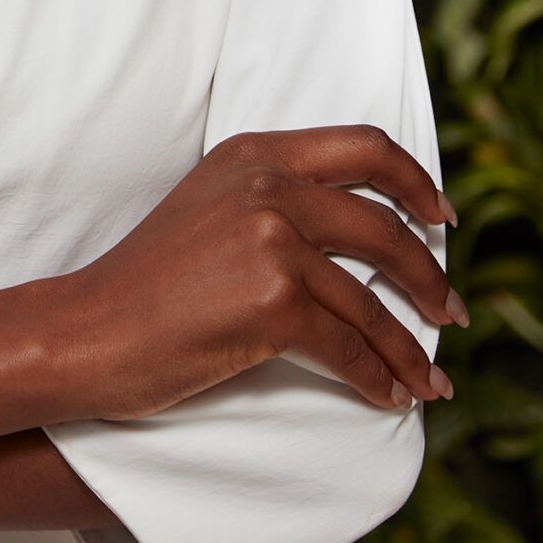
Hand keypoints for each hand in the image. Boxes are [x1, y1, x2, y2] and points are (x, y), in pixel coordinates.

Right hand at [54, 125, 462, 420]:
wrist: (93, 327)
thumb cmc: (149, 280)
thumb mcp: (211, 206)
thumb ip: (273, 198)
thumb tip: (356, 232)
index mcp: (254, 152)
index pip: (363, 146)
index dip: (414, 181)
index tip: (440, 216)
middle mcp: (267, 185)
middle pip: (384, 224)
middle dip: (429, 274)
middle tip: (449, 310)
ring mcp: (272, 240)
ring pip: (372, 300)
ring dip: (410, 347)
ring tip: (428, 377)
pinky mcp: (273, 301)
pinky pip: (349, 348)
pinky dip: (378, 379)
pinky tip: (388, 396)